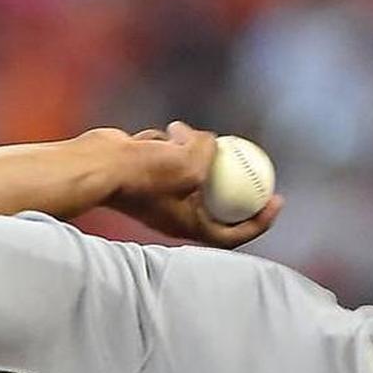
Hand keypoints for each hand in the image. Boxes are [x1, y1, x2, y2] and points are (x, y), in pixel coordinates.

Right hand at [83, 121, 283, 248]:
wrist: (96, 166)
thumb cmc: (143, 173)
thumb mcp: (189, 162)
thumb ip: (209, 152)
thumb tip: (215, 142)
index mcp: (188, 226)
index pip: (232, 234)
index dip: (260, 222)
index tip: (276, 201)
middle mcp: (175, 213)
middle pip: (216, 202)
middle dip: (234, 181)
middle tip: (256, 163)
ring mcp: (160, 192)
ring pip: (191, 169)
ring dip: (191, 150)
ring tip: (179, 139)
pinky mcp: (146, 172)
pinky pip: (168, 154)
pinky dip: (165, 143)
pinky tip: (150, 138)